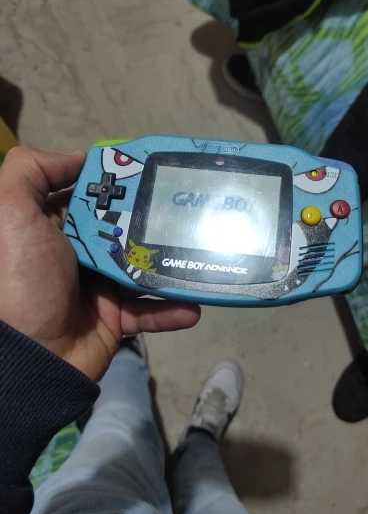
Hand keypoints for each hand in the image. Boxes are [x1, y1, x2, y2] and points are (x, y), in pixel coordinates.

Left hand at [0, 147, 200, 380]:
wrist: (30, 356)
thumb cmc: (21, 278)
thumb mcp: (10, 212)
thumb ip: (32, 171)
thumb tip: (80, 158)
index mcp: (54, 227)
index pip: (92, 196)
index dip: (120, 182)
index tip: (153, 170)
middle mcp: (78, 253)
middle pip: (125, 228)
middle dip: (155, 219)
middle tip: (189, 209)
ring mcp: (99, 286)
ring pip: (143, 268)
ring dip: (172, 265)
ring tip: (202, 253)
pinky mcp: (115, 317)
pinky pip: (149, 311)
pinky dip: (171, 310)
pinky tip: (195, 306)